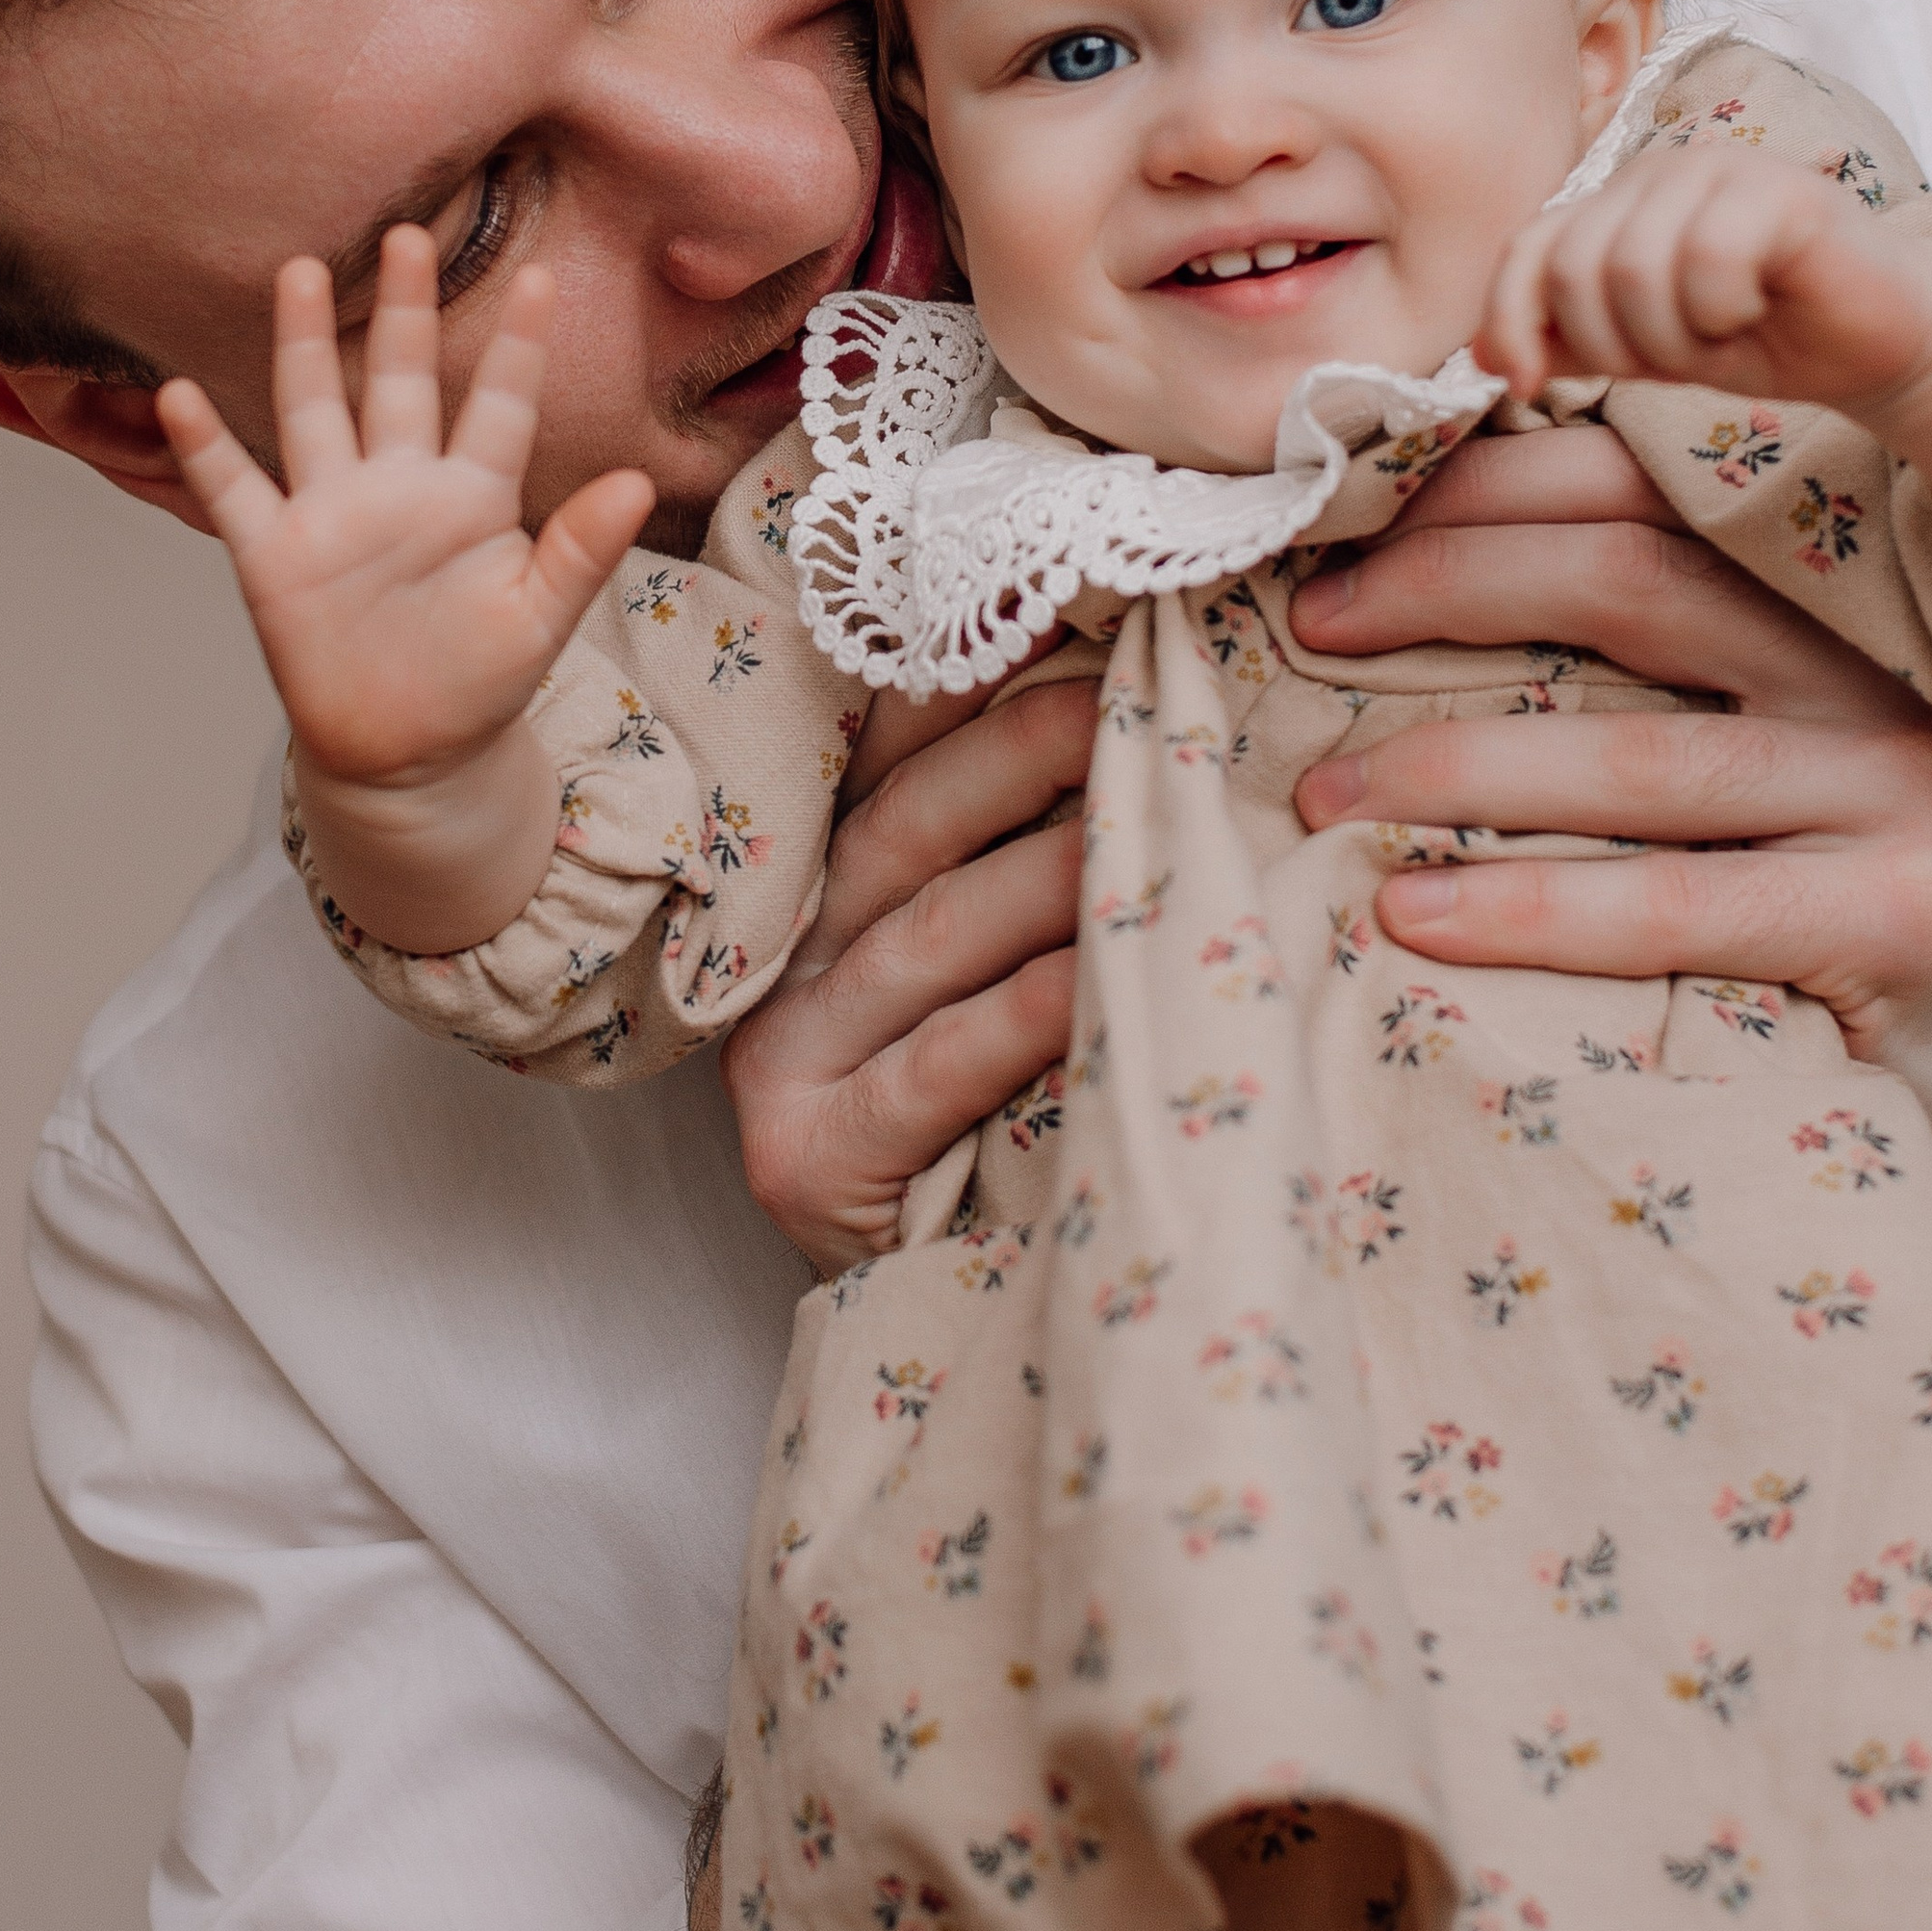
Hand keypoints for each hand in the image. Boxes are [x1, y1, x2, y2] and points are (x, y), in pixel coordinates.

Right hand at [158, 228, 654, 947]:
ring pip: (316, 411)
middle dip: (404, 311)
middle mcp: (400, 487)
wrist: (410, 752)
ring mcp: (334, 514)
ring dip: (303, 345)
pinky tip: (180, 394)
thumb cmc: (480, 680)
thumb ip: (582, 549)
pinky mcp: (274, 556)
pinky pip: (235, 493)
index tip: (540, 277)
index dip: (517, 346)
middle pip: (399, 382)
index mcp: (474, 497)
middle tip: (411, 234)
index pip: (499, 406)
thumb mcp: (542, 618)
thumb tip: (641, 483)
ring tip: (300, 272)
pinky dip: (205, 448)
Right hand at [728, 675, 1098, 1270]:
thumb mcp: (1002, 982)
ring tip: (1149, 816)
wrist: (951, 1321)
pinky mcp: (808, 1156)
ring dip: (1046, 872)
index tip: (1059, 608)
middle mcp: (785, 967)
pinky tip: (1100, 973)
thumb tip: (1141, 720)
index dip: (964, 687)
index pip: (885, 768)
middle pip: (906, 832)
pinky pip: (936, 1063)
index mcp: (821, 903)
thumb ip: (1026, 871)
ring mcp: (782, 1063)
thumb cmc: (997, 1134)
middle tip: (1127, 693)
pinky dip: (1026, 1013)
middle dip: (1018, 753)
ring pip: (927, 937)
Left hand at [1288, 428, 1931, 1213]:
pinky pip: (1673, 907)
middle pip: (1629, 582)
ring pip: (1635, 754)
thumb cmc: (1832, 871)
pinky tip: (1413, 918)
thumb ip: (1640, 650)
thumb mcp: (1758, 729)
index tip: (1335, 539)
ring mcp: (1896, 790)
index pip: (1637, 487)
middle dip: (1442, 592)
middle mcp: (1868, 666)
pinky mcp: (1895, 920)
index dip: (1476, 495)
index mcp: (1823, 586)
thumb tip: (1392, 581)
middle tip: (1307, 633)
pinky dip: (1527, 910)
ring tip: (1324, 791)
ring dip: (1452, 770)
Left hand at [1478, 148, 1931, 411]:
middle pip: (1575, 266)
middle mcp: (1658, 172)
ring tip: (1722, 333)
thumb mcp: (1642, 350)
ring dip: (1676, 336)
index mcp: (1616, 205)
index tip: (1524, 388)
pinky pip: (1708, 258)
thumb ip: (1567, 341)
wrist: (1868, 344)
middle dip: (1615, 344)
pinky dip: (1725, 310)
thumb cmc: (1758, 338)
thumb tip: (1485, 357)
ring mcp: (1719, 169)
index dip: (1509, 321)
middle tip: (1675, 362)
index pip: (1527, 249)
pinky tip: (1758, 307)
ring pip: (1635, 266)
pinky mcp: (1779, 186)